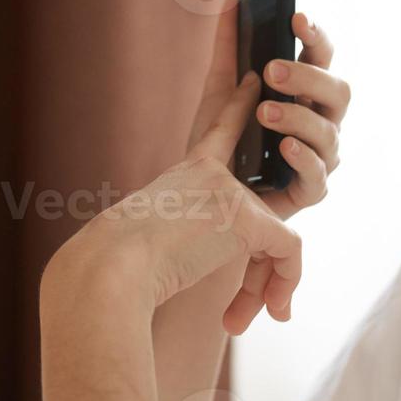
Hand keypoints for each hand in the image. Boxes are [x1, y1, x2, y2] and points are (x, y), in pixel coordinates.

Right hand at [49, 74, 301, 334]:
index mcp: (182, 173)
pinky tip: (269, 311)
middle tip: (256, 313)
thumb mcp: (148, 243)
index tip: (250, 80)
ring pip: (276, 239)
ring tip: (246, 320)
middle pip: (260, 215)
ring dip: (267, 287)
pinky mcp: (246, 216)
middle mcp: (208, 172)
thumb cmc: (113, 266)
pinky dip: (284, 285)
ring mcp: (229, 190)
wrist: (111, 268)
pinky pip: (289, 252)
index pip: (219, 132)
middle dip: (263, 271)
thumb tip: (190, 259)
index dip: (239, 109)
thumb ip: (181, 239)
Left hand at [184, 0, 350, 220]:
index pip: (322, 56)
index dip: (316, 35)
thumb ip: (228, 46)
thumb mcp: (219, 89)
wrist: (206, 193)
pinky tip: (283, 147)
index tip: (296, 17)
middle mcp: (321, 120)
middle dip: (307, 77)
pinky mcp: (311, 190)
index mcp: (306, 91)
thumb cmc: (225, 139)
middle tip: (271, 70)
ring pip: (329, 132)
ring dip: (297, 118)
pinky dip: (302, 158)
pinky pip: (318, 175)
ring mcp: (321, 155)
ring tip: (264, 112)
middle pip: (338, 90)